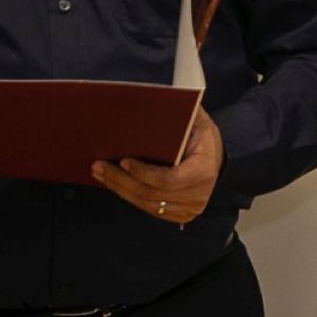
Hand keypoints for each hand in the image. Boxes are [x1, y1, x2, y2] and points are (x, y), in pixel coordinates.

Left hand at [92, 107, 222, 224]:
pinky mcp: (177, 215)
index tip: (123, 160)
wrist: (217, 160)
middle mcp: (197, 196)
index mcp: (203, 171)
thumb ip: (183, 114)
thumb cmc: (204, 138)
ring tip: (100, 173)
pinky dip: (129, 196)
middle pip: (151, 194)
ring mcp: (187, 209)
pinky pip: (148, 209)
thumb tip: (157, 101)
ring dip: (120, 189)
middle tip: (99, 166)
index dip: (143, 173)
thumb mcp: (199, 121)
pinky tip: (114, 183)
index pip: (168, 180)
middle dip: (121, 180)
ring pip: (146, 204)